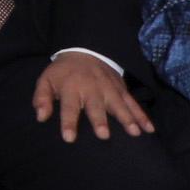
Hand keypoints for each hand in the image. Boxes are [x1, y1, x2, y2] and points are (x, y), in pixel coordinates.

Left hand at [31, 56, 152, 141]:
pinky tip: (149, 129)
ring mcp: (109, 89)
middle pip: (96, 106)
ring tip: (134, 133)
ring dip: (127, 118)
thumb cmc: (63, 73)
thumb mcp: (46, 81)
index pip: (69, 107)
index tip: (69, 138)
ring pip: (119, 105)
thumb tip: (40, 117)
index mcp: (71, 88)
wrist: (84, 50)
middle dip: (100, 120)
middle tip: (104, 135)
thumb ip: (42, 98)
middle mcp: (92, 89)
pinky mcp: (121, 90)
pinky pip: (133, 103)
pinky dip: (142, 115)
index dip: (68, 122)